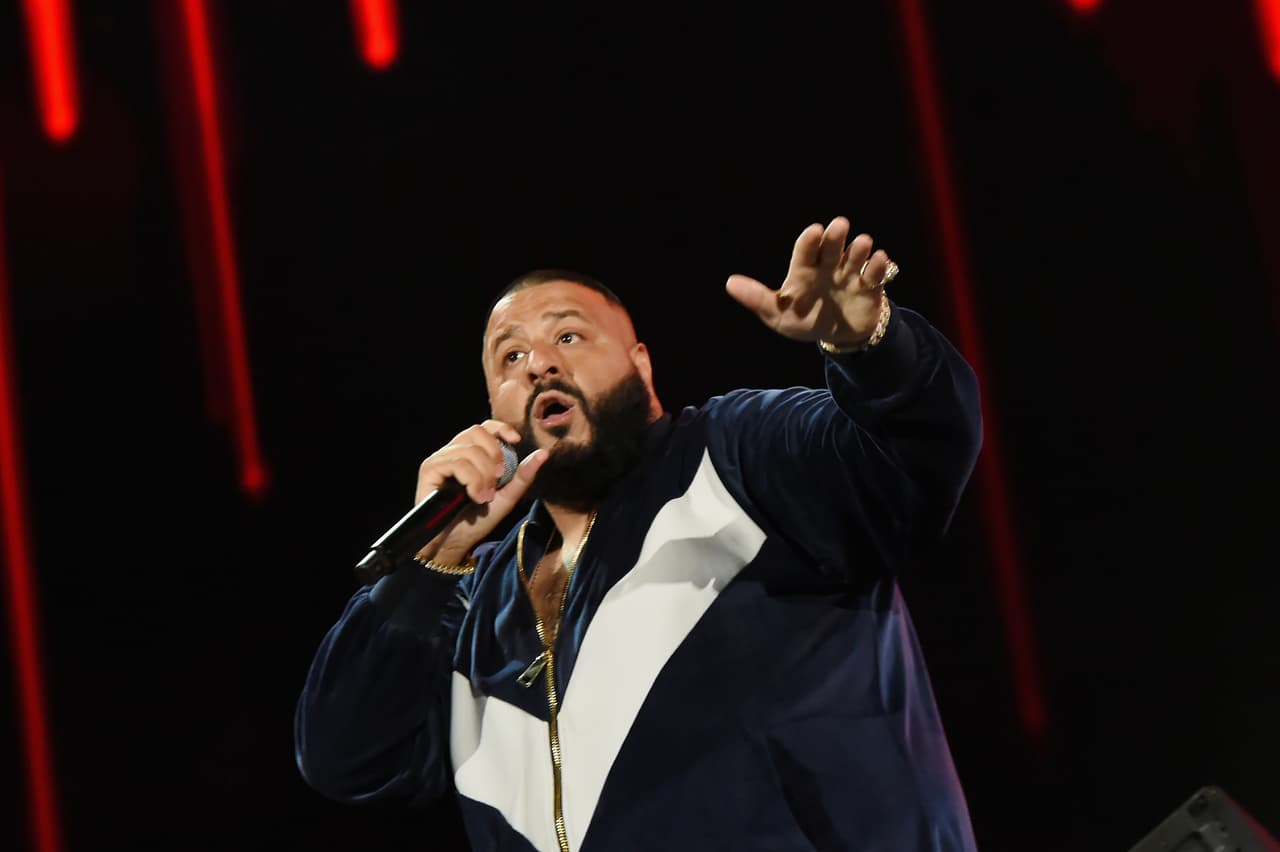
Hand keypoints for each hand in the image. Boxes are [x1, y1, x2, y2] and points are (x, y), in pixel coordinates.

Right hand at [412, 420, 547, 564]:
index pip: (484, 427)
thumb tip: (544, 453)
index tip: (516, 440)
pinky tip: (475, 496)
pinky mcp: (429, 470)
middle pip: (476, 431)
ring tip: (485, 496)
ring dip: (484, 474)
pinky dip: (471, 479)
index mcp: (470, 454)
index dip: (500, 428)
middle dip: (494, 453)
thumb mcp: (506, 497)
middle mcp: (453, 452)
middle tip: (498, 479)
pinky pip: (455, 463)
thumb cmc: (477, 520)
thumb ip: (523, 476)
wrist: (454, 543)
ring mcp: (439, 460)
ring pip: (468, 449)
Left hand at [725, 216, 894, 347]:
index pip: (806, 250)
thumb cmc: (805, 320)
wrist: (837, 337)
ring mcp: (850, 273)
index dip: (810, 241)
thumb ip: (758, 299)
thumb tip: (730, 283)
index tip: (814, 232)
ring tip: (862, 245)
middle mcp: (828, 265)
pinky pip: (875, 272)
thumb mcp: (778, 314)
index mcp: (805, 270)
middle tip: (839, 226)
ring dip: (859, 249)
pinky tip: (878, 260)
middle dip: (836, 235)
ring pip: (856, 255)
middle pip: (832, 245)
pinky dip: (878, 265)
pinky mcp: (870, 285)